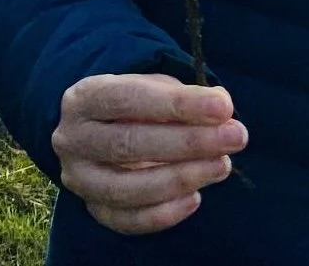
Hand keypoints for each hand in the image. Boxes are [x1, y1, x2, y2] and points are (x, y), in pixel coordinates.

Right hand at [51, 72, 248, 234]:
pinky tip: (196, 197)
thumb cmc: (134, 103)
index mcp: (85, 97)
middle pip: (130, 144)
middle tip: (235, 136)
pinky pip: (127, 221)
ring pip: (128, 188)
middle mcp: (72, 139)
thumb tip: (222, 111)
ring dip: (182, 177)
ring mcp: (79, 179)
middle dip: (189, 142)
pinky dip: (164, 213)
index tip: (223, 107)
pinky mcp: (92, 209)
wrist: (99, 129)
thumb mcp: (152, 86)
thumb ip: (182, 98)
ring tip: (222, 165)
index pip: (130, 98)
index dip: (178, 104)